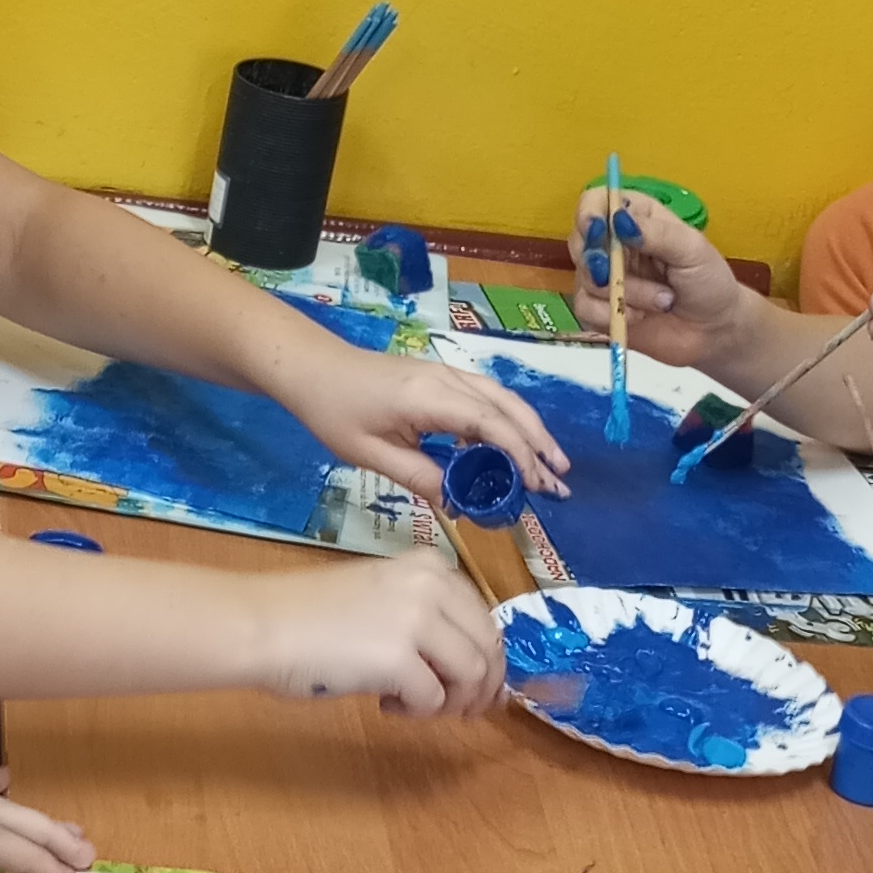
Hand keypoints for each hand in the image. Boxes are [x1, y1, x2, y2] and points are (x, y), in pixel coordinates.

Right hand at [246, 546, 502, 715]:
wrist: (262, 625)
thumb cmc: (310, 614)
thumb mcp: (381, 596)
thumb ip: (425, 616)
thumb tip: (465, 661)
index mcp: (430, 565)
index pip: (485, 618)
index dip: (487, 659)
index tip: (474, 686)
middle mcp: (432, 584)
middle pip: (488, 648)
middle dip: (481, 688)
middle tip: (459, 711)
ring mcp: (418, 620)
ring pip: (472, 675)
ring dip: (450, 701)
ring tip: (413, 705)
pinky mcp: (400, 659)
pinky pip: (434, 700)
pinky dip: (417, 711)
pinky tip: (385, 703)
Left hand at [276, 341, 565, 505]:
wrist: (312, 368)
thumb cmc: (335, 411)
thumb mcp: (372, 455)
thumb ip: (419, 477)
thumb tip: (459, 504)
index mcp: (430, 397)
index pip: (490, 424)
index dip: (519, 455)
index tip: (537, 485)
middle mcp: (447, 379)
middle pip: (508, 407)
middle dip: (538, 443)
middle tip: (560, 481)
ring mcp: (446, 374)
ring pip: (501, 400)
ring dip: (529, 431)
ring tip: (550, 465)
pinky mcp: (440, 378)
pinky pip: (485, 398)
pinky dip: (506, 422)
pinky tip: (510, 448)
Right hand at [567, 188, 750, 369]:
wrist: (714, 329)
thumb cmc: (708, 281)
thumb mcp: (692, 250)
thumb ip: (657, 234)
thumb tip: (620, 221)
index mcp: (636, 216)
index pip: (595, 201)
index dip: (588, 213)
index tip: (596, 230)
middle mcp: (614, 243)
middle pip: (580, 240)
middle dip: (600, 261)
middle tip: (618, 274)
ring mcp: (605, 278)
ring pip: (586, 279)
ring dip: (626, 293)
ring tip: (663, 300)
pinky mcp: (600, 310)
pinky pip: (585, 309)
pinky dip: (611, 315)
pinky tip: (639, 317)